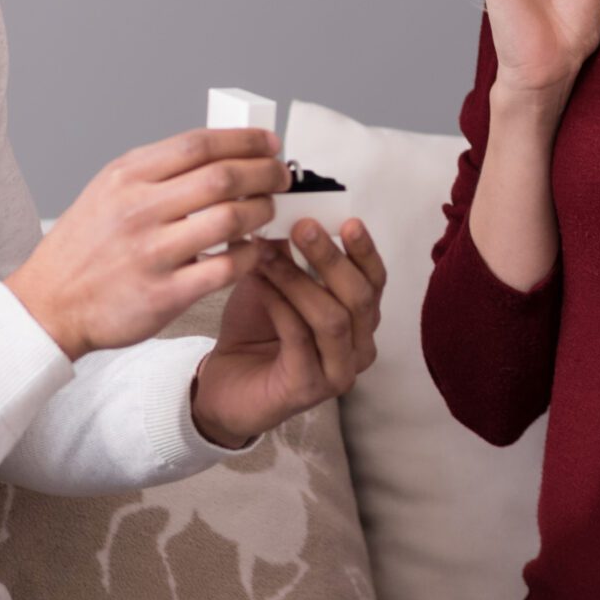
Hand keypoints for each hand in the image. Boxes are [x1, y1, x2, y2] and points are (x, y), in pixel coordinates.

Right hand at [5, 128, 289, 360]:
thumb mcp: (108, 191)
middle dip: (265, 173)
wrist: (49, 304)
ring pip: (230, 220)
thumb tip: (219, 152)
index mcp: (126, 177)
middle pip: (222, 178)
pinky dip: (249, 256)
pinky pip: (225, 268)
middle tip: (281, 177)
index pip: (198, 144)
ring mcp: (151, 253)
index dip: (244, 140)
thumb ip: (156, 171)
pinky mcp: (164, 294)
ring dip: (261, 212)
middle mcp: (138, 210)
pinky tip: (253, 251)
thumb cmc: (84, 246)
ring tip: (266, 211)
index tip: (270, 143)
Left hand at [191, 218, 387, 446]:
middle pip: (360, 298)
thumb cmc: (255, 331)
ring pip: (333, 319)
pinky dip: (279, 305)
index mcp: (360, 319)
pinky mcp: (310, 389)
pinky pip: (300, 339)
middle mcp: (359, 347)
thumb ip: (289, 254)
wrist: (223, 384)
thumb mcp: (275, 282)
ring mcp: (339, 372)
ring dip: (298, 280)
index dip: (365, 250)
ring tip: (267, 253)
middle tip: (303, 227)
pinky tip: (259, 284)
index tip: (347, 220)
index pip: (375, 281)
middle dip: (331, 258)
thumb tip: (293, 211)